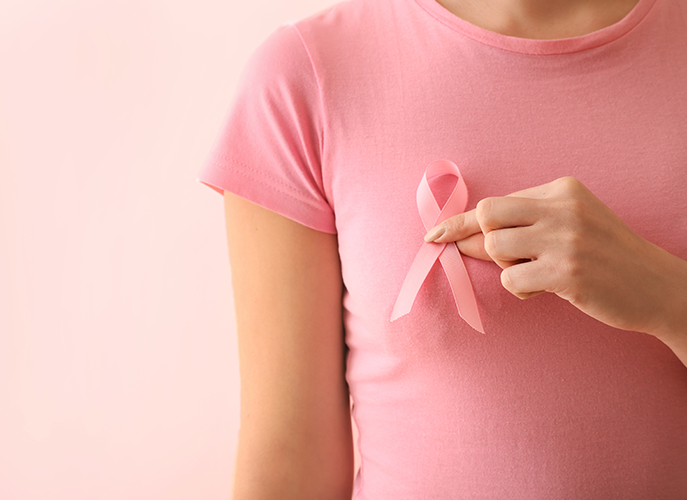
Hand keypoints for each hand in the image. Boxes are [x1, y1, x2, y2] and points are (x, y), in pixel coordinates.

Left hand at [424, 176, 686, 340]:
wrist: (657, 286)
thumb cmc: (605, 255)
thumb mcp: (570, 224)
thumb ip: (524, 223)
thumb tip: (464, 237)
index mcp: (561, 189)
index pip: (496, 201)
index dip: (461, 221)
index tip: (435, 233)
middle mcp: (563, 208)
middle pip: (487, 215)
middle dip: (479, 240)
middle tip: (493, 257)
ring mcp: (565, 239)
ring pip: (495, 247)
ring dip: (506, 267)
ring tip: (534, 272)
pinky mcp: (566, 273)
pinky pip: (512, 280)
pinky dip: (521, 290)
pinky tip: (546, 289)